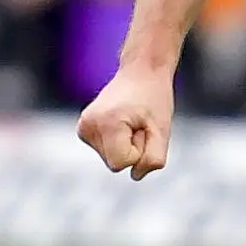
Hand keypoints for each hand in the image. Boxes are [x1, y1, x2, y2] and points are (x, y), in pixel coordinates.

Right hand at [77, 63, 174, 180]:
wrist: (142, 71)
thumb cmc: (155, 99)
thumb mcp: (162, 131)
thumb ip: (153, 159)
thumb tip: (135, 174)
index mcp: (105, 123)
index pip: (122, 163)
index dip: (139, 150)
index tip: (143, 127)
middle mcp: (88, 125)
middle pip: (115, 163)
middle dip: (132, 148)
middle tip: (139, 123)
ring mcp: (83, 127)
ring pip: (110, 158)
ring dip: (126, 144)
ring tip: (132, 121)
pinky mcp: (84, 128)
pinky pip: (107, 151)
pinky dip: (118, 141)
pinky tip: (122, 121)